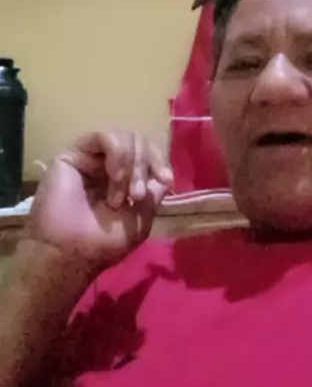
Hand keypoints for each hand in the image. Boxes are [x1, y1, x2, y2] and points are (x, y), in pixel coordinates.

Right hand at [26, 129, 173, 269]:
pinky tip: (114, 176)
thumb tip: (162, 176)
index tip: (167, 180)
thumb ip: (152, 193)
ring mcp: (93, 156)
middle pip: (139, 141)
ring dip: (131, 164)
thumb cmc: (103, 242)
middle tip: (136, 196)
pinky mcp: (76, 152)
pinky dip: (118, 153)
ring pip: (125, 136)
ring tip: (122, 195)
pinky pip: (105, 135)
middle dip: (145, 166)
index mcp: (126, 178)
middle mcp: (109, 164)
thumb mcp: (140, 219)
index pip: (149, 153)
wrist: (70, 251)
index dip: (160, 161)